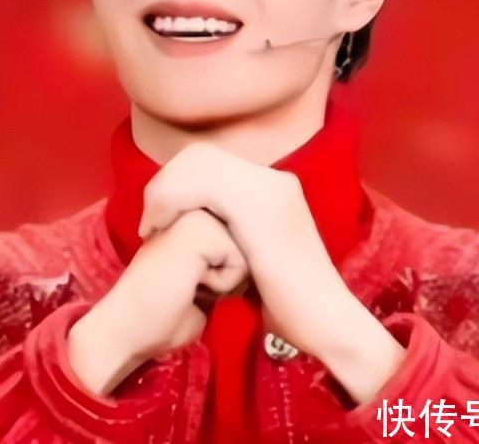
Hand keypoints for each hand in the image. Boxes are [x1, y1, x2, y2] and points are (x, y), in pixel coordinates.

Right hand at [67, 209, 248, 394]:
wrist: (128, 326)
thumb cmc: (163, 314)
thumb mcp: (205, 279)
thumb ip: (227, 259)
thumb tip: (262, 256)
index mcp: (195, 216)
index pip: (245, 242)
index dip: (226, 276)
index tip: (190, 284)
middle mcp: (195, 207)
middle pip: (251, 245)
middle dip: (230, 277)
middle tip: (190, 286)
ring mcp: (195, 213)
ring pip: (248, 252)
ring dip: (226, 281)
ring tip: (191, 285)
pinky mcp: (199, 229)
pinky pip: (240, 262)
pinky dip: (222, 285)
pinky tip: (191, 284)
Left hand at [136, 142, 404, 400]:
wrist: (327, 323)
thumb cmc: (289, 303)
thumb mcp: (253, 255)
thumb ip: (231, 230)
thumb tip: (196, 220)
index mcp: (274, 186)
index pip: (210, 159)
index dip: (176, 181)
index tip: (160, 219)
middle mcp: (274, 179)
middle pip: (200, 154)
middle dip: (166, 183)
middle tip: (151, 223)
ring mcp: (271, 188)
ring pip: (198, 162)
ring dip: (165, 191)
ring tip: (153, 228)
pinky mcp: (261, 208)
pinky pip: (202, 184)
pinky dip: (172, 201)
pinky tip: (162, 229)